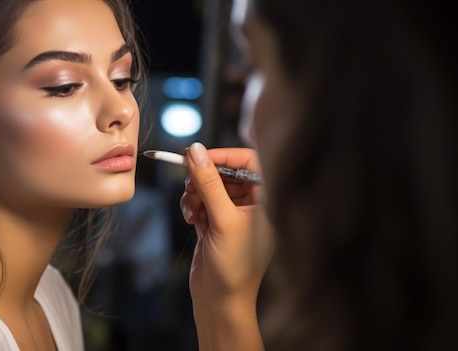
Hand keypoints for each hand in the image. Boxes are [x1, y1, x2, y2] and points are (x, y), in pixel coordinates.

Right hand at [180, 143, 272, 305]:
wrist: (220, 302)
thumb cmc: (235, 267)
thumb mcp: (222, 220)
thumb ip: (209, 183)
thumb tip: (195, 151)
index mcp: (267, 202)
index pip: (250, 162)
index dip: (225, 155)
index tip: (200, 154)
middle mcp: (253, 206)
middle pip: (226, 173)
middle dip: (205, 177)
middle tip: (190, 180)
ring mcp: (234, 215)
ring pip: (210, 187)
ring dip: (196, 193)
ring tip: (192, 209)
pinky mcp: (216, 224)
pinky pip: (201, 202)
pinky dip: (193, 206)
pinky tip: (191, 219)